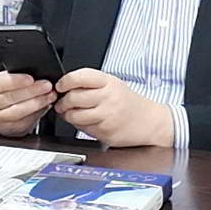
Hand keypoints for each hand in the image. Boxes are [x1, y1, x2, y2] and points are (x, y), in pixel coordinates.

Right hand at [0, 71, 56, 137]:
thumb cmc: (2, 91)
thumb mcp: (3, 80)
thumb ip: (15, 76)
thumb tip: (37, 74)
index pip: (0, 83)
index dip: (17, 81)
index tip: (31, 78)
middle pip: (11, 98)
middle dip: (32, 91)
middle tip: (47, 86)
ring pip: (18, 112)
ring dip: (37, 103)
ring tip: (50, 96)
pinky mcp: (7, 129)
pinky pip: (24, 122)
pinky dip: (37, 113)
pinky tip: (45, 106)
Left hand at [53, 69, 173, 147]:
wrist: (149, 121)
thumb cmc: (128, 102)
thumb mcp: (113, 85)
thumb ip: (91, 84)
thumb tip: (66, 87)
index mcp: (109, 82)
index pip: (80, 77)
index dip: (65, 81)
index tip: (60, 86)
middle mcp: (108, 97)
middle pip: (74, 97)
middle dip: (63, 102)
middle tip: (62, 103)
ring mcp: (107, 116)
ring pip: (75, 115)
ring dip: (68, 115)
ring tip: (71, 113)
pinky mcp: (105, 132)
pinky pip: (83, 129)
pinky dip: (79, 126)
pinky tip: (86, 122)